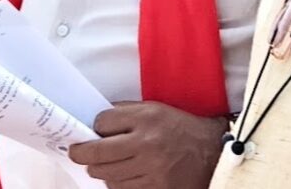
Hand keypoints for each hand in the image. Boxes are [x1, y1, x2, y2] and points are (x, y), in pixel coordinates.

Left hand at [67, 102, 227, 188]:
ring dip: (100, 170)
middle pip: (97, 152)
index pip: (102, 122)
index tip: (92, 131)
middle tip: (78, 153)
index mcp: (147, 118)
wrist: (212, 152)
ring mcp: (151, 168)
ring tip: (104, 164)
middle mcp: (147, 143)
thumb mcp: (156, 109)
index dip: (93, 127)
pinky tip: (123, 175)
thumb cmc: (181, 128)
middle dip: (82, 153)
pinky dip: (116, 183)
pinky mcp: (155, 188)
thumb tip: (96, 121)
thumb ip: (126, 112)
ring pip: (106, 174)